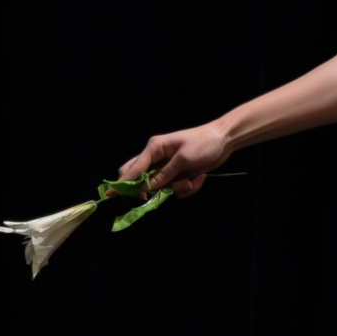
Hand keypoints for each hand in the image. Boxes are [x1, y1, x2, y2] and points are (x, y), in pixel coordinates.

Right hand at [116, 123, 230, 198]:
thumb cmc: (204, 143)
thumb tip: (147, 187)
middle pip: (140, 177)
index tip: (111, 195)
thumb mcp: (184, 159)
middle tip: (161, 193)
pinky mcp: (179, 173)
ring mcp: (168, 166)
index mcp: (154, 148)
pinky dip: (188, 187)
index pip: (133, 168)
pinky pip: (176, 188)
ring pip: (161, 186)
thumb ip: (164, 174)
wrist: (225, 139)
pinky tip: (199, 177)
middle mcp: (157, 157)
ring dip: (177, 188)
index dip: (123, 183)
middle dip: (152, 189)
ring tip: (192, 178)